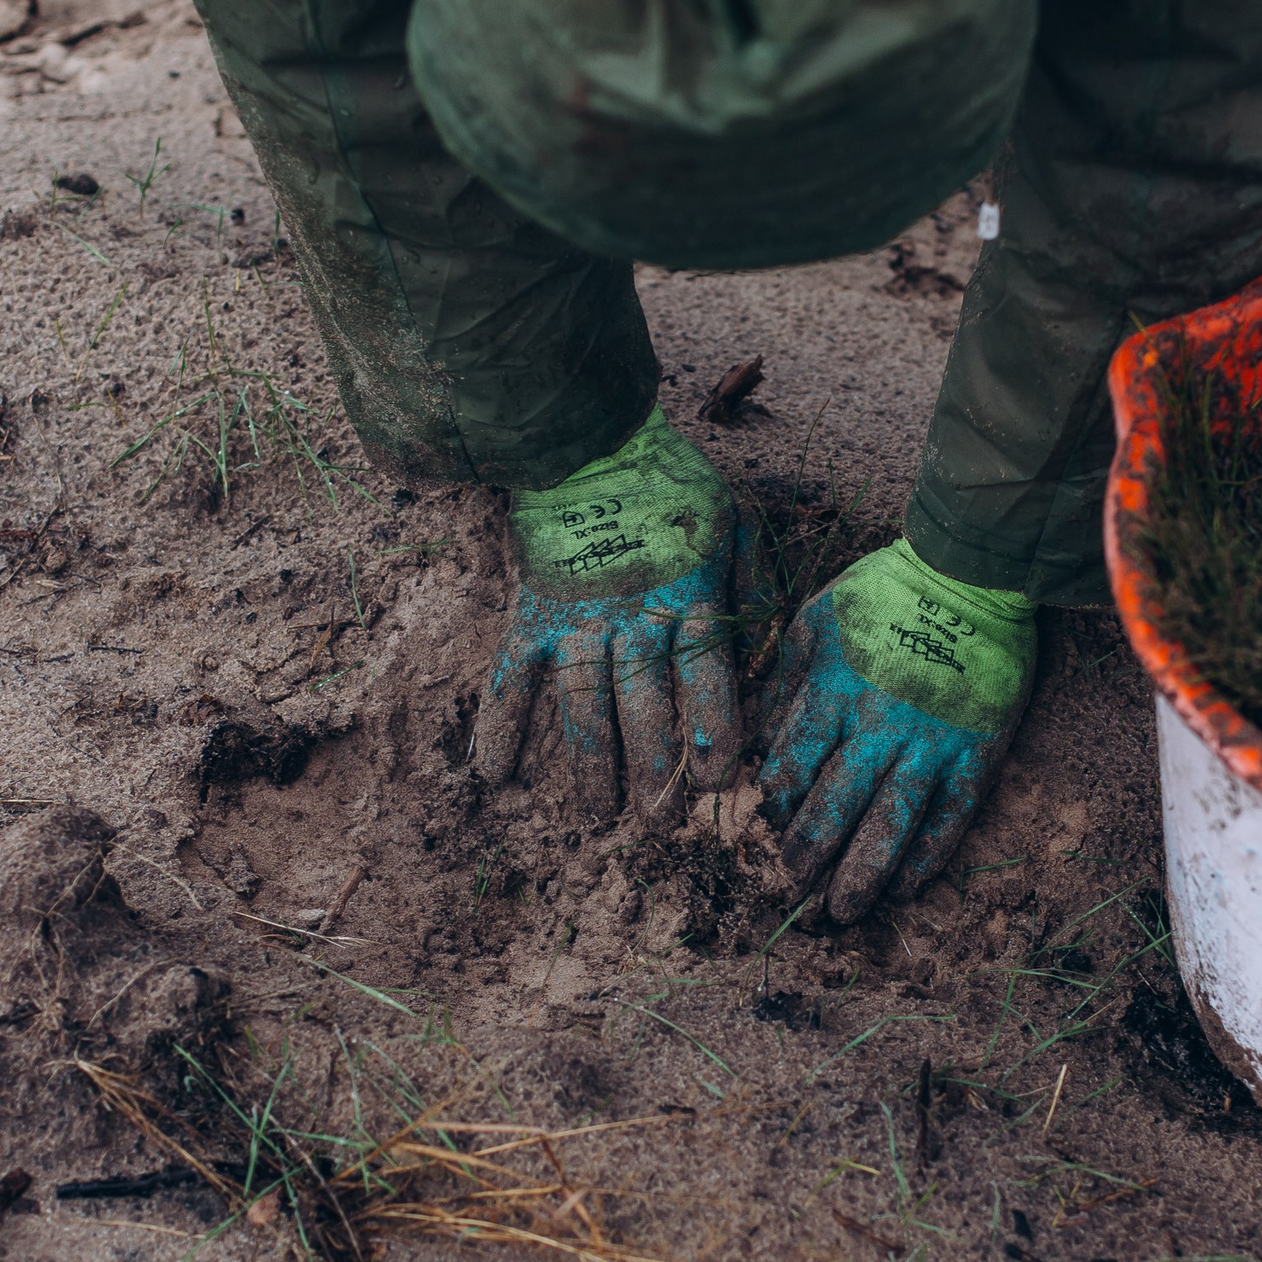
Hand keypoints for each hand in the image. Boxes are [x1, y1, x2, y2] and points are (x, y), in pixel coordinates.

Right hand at [472, 409, 737, 821]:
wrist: (589, 439)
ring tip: (596, 813)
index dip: (714, 734)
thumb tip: (770, 643)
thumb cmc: (671, 481)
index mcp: (689, 602)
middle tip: (659, 822)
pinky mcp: (533, 615)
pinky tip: (492, 775)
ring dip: (590, 764)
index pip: (708, 682)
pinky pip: (512, 678)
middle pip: (646, 707)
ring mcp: (579, 622)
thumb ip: (753, 581)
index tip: (717, 781)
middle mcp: (634, 622)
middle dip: (655, 769)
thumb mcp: (734, 520)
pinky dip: (498, 725)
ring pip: (585, 706)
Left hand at [757, 540, 1035, 922]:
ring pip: (891, 825)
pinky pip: (949, 817)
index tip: (771, 827)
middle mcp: (878, 727)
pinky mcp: (975, 753)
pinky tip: (907, 885)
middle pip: (836, 807)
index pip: (793, 768)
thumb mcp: (814, 621)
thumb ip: (784, 680)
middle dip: (809, 855)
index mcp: (833, 693)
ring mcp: (930, 745)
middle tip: (794, 886)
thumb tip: (757, 740)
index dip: (778, 806)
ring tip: (844, 910)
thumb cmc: (882, 596)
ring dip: (863, 874)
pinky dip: (927, 856)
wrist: (970, 577)